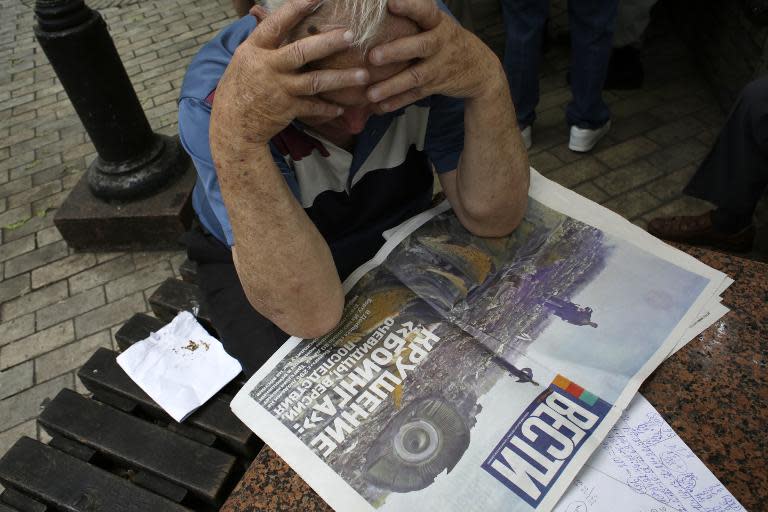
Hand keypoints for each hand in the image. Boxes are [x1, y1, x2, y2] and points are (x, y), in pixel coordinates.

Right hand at [211, 0, 369, 146]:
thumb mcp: (244, 58)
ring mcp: (278, 89)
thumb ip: (263, 41)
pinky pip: (313, 107)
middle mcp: (267, 67)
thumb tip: (265, 14)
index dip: (296, 9)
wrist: (232, 125)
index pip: (276, 24)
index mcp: (254, 49)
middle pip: (301, 52)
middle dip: (328, 43)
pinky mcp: (287, 109)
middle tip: (351, 35)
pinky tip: (343, 107)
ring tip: (363, 75)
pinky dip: (328, 108)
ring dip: (341, 79)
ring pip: (315, 81)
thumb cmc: (239, 87)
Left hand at [366, 0, 502, 111]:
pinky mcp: (436, 86)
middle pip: (420, 46)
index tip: (391, 3)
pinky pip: (415, 95)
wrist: (482, 70)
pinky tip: (381, 107)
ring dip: (392, 86)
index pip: (425, 12)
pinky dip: (397, 102)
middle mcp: (441, 44)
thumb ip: (417, 17)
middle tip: (373, 57)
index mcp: (439, 24)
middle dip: (396, 52)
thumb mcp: (439, 24)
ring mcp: (439, 67)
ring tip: (370, 94)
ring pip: (415, 77)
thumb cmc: (449, 41)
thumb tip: (384, 4)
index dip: (410, 7)